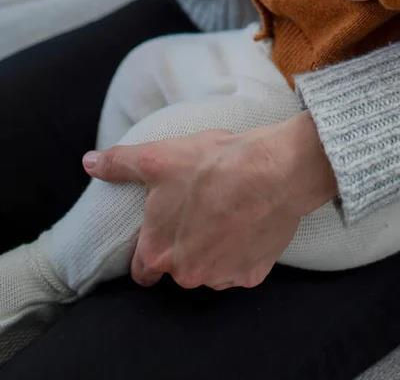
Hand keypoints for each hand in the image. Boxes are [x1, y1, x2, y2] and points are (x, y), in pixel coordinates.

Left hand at [82, 112, 336, 289]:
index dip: (150, 249)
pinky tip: (249, 222)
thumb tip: (89, 163)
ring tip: (227, 211)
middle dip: (186, 246)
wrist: (275, 171)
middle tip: (201, 211)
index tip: (165, 231)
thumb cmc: (215, 163)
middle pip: (179, 269)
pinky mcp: (253, 275)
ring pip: (211, 269)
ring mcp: (222, 277)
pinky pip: (242, 267)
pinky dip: (244, 250)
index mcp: (159, 252)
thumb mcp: (160, 157)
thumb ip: (120, 164)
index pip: (142, 271)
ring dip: (215, 249)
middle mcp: (187, 274)